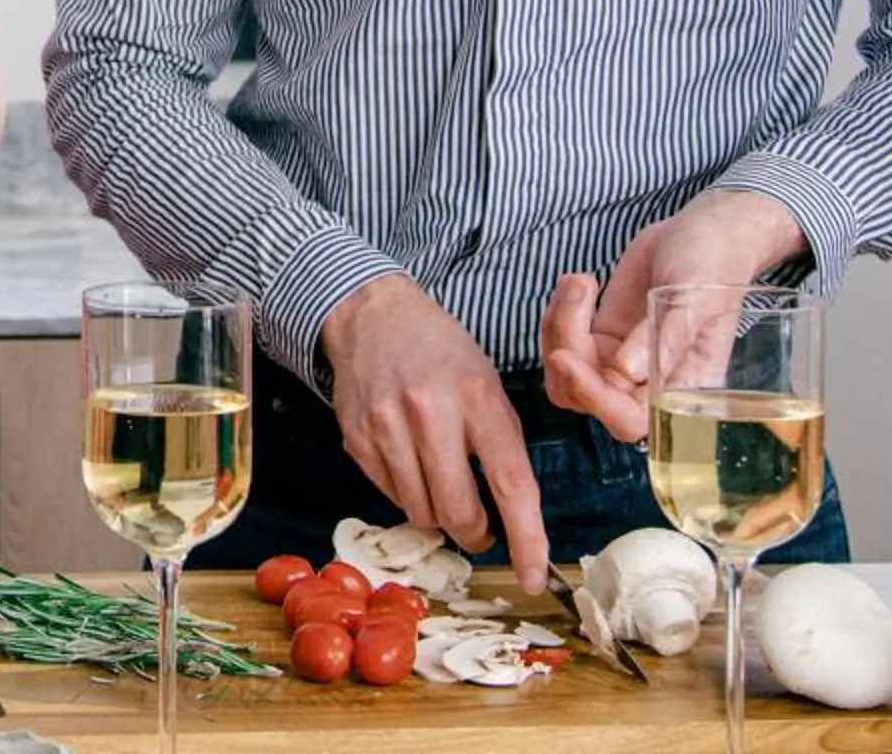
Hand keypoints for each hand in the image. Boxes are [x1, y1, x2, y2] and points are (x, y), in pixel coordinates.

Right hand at [321, 274, 548, 595]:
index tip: (535, 576)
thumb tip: (509, 515)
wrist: (372, 315)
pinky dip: (407, 493)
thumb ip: (500, 444)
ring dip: (438, 513)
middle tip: (480, 527)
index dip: (526, 538)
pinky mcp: (357, 438)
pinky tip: (409, 460)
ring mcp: (386, 426)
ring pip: (422, 512)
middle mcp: (429, 412)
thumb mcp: (486, 384)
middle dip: (475, 532)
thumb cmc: (441, 352)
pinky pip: (390, 497)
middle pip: (458, 510)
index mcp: (476, 396)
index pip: (511, 483)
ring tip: (440, 479)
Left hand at [540, 188, 810, 442]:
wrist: (706, 233)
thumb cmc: (714, 265)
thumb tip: (627, 371)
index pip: (629, 419)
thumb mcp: (696, 297)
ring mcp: (620, 361)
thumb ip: (667, 337)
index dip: (594, 398)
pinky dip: (558, 312)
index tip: (566, 357)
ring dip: (557, 325)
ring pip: (565, 371)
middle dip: (566, 349)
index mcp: (683, 388)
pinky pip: (563, 342)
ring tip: (582, 280)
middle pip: (582, 397)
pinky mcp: (602, 337)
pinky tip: (580, 281)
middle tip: (578, 295)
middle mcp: (648, 383)